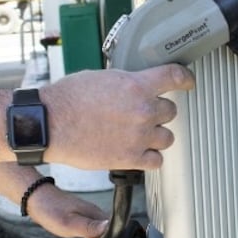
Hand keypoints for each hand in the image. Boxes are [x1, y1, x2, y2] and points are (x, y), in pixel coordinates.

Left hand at [24, 182, 110, 237]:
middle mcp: (95, 214)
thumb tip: (108, 228)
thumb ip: (89, 227)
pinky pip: (94, 230)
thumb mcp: (69, 223)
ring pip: (103, 231)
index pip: (115, 228)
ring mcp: (89, 216)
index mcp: (95, 213)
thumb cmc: (51, 211)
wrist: (36, 199)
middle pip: (111, 230)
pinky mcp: (83, 219)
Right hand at [41, 64, 195, 170]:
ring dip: (156, 135)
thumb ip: (126, 83)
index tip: (187, 82)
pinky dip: (150, 157)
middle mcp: (143, 111)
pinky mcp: (130, 158)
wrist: (50, 123)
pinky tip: (138, 152)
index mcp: (136, 85)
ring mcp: (139, 136)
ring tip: (139, 134)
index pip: (174, 77)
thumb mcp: (101, 78)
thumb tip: (134, 86)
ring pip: (167, 137)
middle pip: (171, 111)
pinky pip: (156, 160)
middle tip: (143, 114)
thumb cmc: (68, 98)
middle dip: (159, 112)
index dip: (184, 78)